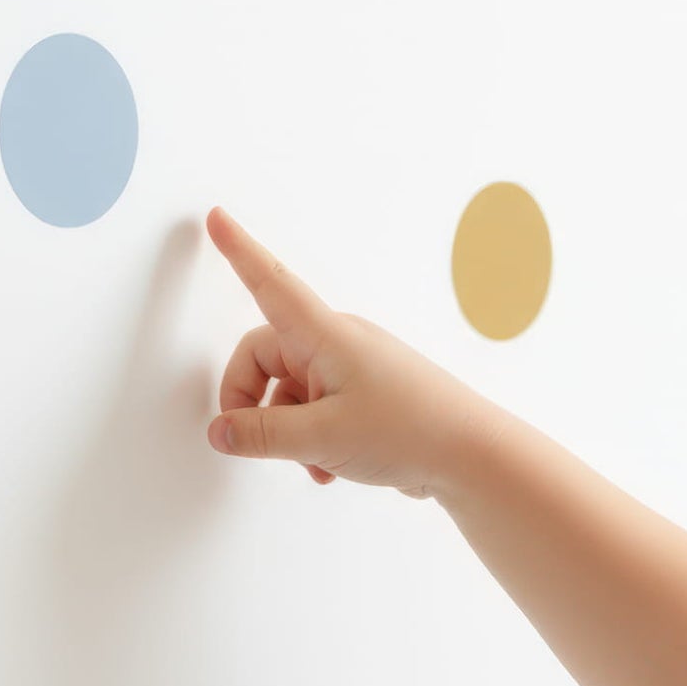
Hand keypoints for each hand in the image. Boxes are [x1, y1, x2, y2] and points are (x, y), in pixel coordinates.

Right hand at [203, 206, 501, 498]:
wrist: (471, 454)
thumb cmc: (409, 430)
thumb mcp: (321, 437)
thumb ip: (261, 434)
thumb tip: (220, 431)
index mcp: (324, 336)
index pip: (270, 283)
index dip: (239, 251)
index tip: (216, 218)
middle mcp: (336, 343)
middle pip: (265, 355)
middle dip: (250, 399)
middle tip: (249, 438)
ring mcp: (351, 369)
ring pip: (289, 389)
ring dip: (285, 428)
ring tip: (311, 460)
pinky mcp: (364, 396)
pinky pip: (315, 409)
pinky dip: (310, 437)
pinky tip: (328, 467)